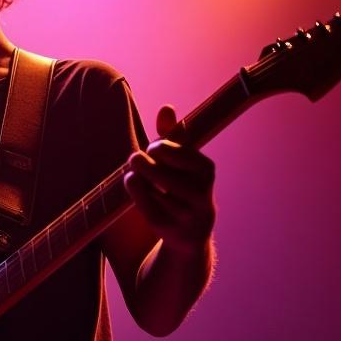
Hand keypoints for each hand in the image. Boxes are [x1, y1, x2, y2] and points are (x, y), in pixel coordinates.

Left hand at [122, 105, 215, 253]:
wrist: (193, 231)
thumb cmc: (185, 186)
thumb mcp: (184, 161)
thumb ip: (174, 136)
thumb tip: (166, 108)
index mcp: (206, 170)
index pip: (171, 150)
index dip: (157, 147)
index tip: (154, 150)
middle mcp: (200, 192)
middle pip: (158, 169)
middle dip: (142, 161)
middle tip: (136, 159)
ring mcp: (183, 212)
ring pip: (148, 186)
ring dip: (137, 176)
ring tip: (135, 172)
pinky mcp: (166, 226)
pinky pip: (142, 203)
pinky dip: (134, 190)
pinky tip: (134, 184)